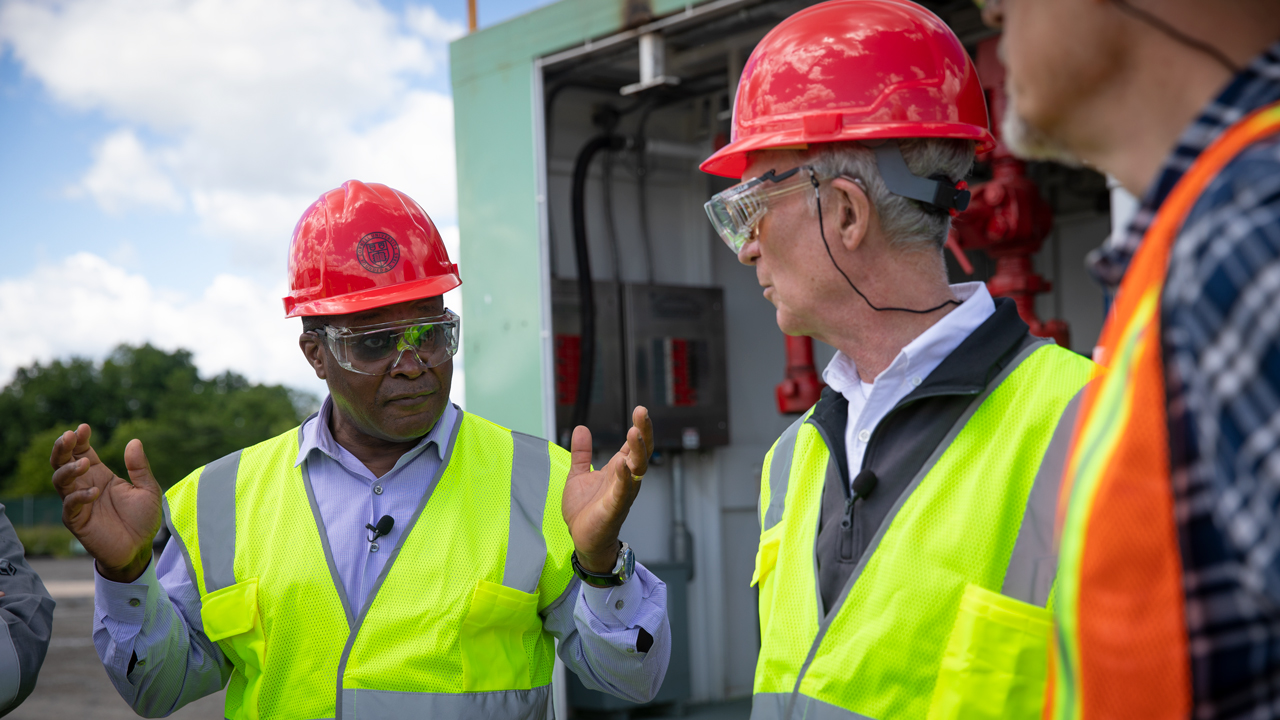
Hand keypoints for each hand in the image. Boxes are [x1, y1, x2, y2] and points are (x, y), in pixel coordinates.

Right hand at [50, 424, 162, 583]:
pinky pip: (69, 505)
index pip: (83, 452)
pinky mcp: (77, 521)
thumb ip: (139, 467)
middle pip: (63, 462)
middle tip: (68, 436)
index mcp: (100, 475)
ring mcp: (79, 503)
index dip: (80, 439)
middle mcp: (85, 486)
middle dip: (62, 448)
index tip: (84, 427)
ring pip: (59, 481)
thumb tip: (134, 441)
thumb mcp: (147, 489)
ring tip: (85, 463)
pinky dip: (79, 497)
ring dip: (69, 469)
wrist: (140, 549)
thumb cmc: (142, 519)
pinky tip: (95, 492)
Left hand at [562, 407, 652, 572]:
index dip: (639, 427)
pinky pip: (623, 492)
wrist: (582, 539)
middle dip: (644, 432)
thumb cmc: (585, 510)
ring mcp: (622, 493)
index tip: (640, 409)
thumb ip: (581, 453)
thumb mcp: (578, 475)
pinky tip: (623, 465)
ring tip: (633, 433)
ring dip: (637, 451)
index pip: (633, 445)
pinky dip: (625, 479)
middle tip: (642, 413)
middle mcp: (626, 479)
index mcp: (619, 470)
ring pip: (637, 469)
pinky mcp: (614, 508)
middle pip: (641, 452)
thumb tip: (581, 428)